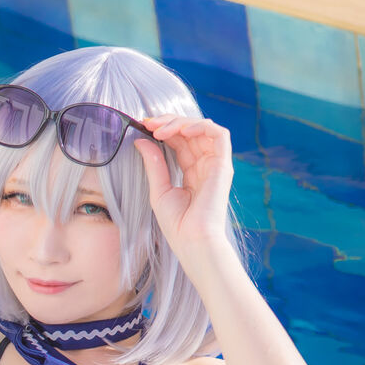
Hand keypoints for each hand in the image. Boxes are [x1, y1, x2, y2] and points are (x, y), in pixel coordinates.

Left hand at [134, 114, 234, 267]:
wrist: (192, 241)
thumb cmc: (177, 224)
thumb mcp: (159, 190)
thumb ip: (153, 164)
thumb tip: (140, 140)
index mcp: (191, 171)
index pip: (179, 140)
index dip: (163, 130)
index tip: (142, 126)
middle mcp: (205, 164)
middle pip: (190, 131)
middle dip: (168, 122)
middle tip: (148, 123)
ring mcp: (215, 164)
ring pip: (203, 128)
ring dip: (181, 122)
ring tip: (160, 129)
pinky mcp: (223, 165)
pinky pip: (218, 134)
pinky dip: (201, 126)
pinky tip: (181, 130)